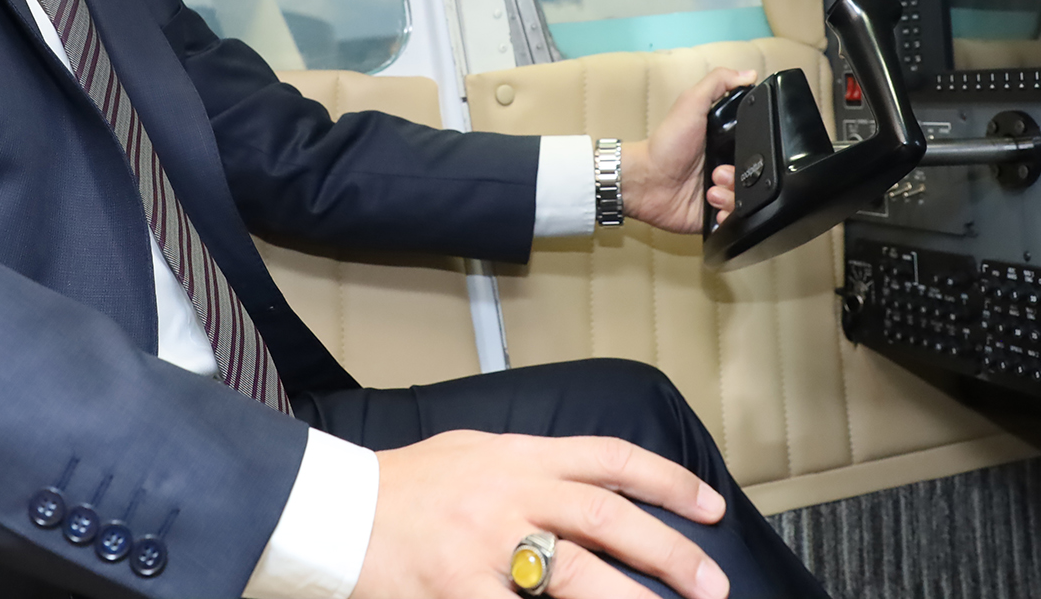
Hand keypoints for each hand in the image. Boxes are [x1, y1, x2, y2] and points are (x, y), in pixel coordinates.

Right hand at [353, 430, 729, 598]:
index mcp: (518, 456)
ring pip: (579, 573)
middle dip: (670, 552)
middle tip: (711, 583)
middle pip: (609, 519)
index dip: (667, 482)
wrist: (329, 510)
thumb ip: (528, 468)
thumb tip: (586, 484)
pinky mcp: (458, 588)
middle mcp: (511, 493)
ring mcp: (486, 545)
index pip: (610, 459)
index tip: (710, 506)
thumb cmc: (400, 487)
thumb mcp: (471, 455)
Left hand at [618, 68, 755, 233]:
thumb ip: (717, 83)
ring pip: (749, 200)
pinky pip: (736, 222)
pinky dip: (730, 217)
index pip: (756, 147)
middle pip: (756, 177)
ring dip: (732, 196)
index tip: (745, 153)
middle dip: (744, 178)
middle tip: (721, 173)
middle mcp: (725, 166)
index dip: (758, 152)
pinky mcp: (713, 215)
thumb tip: (748, 74)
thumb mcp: (691, 104)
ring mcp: (720, 192)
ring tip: (711, 190)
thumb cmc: (664, 144)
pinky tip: (714, 206)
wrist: (645, 181)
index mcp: (724, 142)